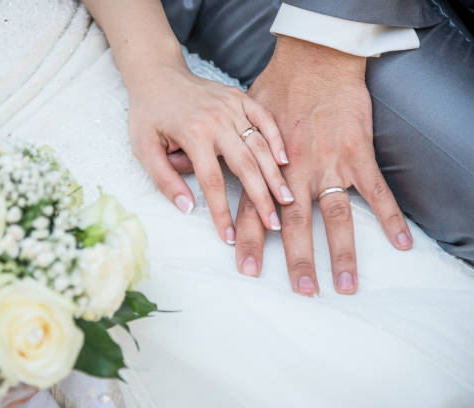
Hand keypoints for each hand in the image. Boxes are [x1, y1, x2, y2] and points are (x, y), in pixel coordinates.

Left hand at [128, 61, 293, 243]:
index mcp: (193, 134)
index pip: (212, 182)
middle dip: (260, 198)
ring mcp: (231, 106)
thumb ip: (164, 178)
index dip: (222, 212)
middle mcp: (216, 120)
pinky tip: (285, 160)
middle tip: (273, 223)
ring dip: (274, 174)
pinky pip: (264, 118)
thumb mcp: (144, 148)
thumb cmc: (148, 114)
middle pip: (245, 165)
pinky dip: (276, 138)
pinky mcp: (239, 97)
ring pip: (259, 145)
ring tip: (286, 198)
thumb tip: (187, 208)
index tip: (230, 236)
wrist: (157, 74)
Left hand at [235, 36, 412, 294]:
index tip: (246, 271)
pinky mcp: (356, 153)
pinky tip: (401, 242)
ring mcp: (328, 163)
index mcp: (263, 164)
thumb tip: (182, 169)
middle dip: (297, 259)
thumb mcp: (233, 120)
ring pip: (335, 214)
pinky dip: (390, 216)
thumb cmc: (273, 91)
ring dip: (341, 250)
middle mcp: (295, 170)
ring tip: (344, 284)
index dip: (249, 241)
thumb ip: (219, 151)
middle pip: (294, 222)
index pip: (252, 210)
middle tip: (302, 291)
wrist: (313, 62)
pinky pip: (376, 190)